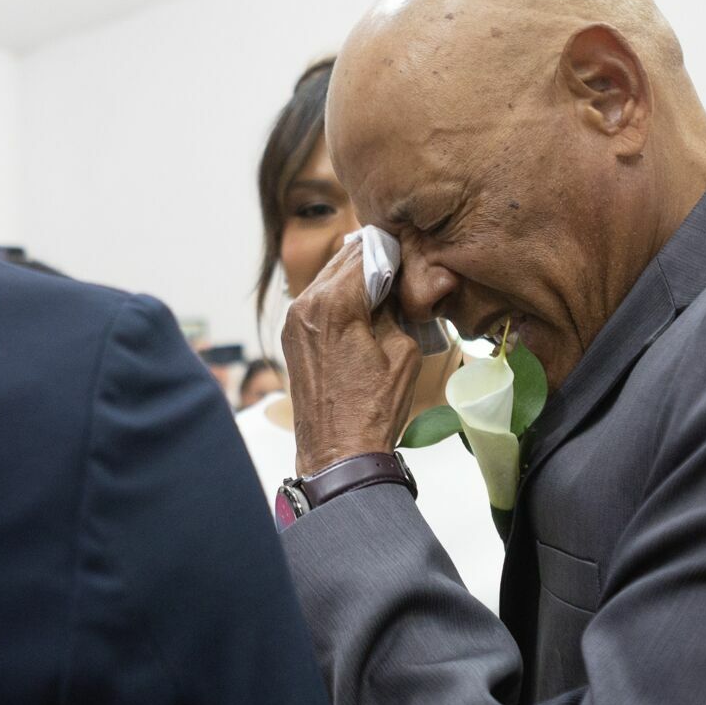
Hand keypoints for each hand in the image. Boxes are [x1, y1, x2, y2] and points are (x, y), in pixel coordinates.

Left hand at [282, 238, 421, 474]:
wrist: (339, 454)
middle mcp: (304, 305)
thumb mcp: (402, 349)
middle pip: (343, 261)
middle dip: (373, 262)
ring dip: (355, 281)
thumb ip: (395, 307)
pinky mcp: (292, 339)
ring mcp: (293, 322)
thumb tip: (394, 286)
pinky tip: (363, 314)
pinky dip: (340, 301)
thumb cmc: (373, 408)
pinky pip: (318, 304)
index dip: (394, 251)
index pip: (366, 253)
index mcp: (332, 302)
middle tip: (403, 271)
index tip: (413, 255)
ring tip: (385, 293)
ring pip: (328, 280)